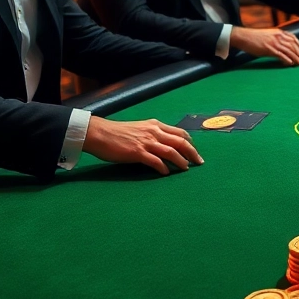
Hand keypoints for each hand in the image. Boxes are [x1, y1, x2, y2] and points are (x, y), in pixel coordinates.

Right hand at [82, 116, 203, 174]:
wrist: (99, 133)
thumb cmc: (117, 132)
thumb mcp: (139, 128)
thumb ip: (152, 133)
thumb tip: (164, 143)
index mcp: (155, 125)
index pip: (180, 133)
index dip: (190, 143)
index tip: (195, 151)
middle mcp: (154, 132)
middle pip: (181, 142)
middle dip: (192, 153)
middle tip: (199, 162)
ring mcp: (146, 142)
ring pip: (171, 152)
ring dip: (182, 162)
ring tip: (186, 169)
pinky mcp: (137, 152)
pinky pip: (156, 162)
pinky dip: (164, 168)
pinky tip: (166, 174)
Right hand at [232, 27, 298, 65]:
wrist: (243, 36)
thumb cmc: (255, 38)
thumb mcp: (269, 36)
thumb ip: (278, 40)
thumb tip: (286, 50)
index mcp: (280, 32)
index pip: (295, 40)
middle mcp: (278, 36)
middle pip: (294, 45)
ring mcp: (273, 42)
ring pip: (289, 50)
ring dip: (297, 58)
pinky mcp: (268, 48)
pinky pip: (280, 54)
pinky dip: (286, 59)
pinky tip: (290, 63)